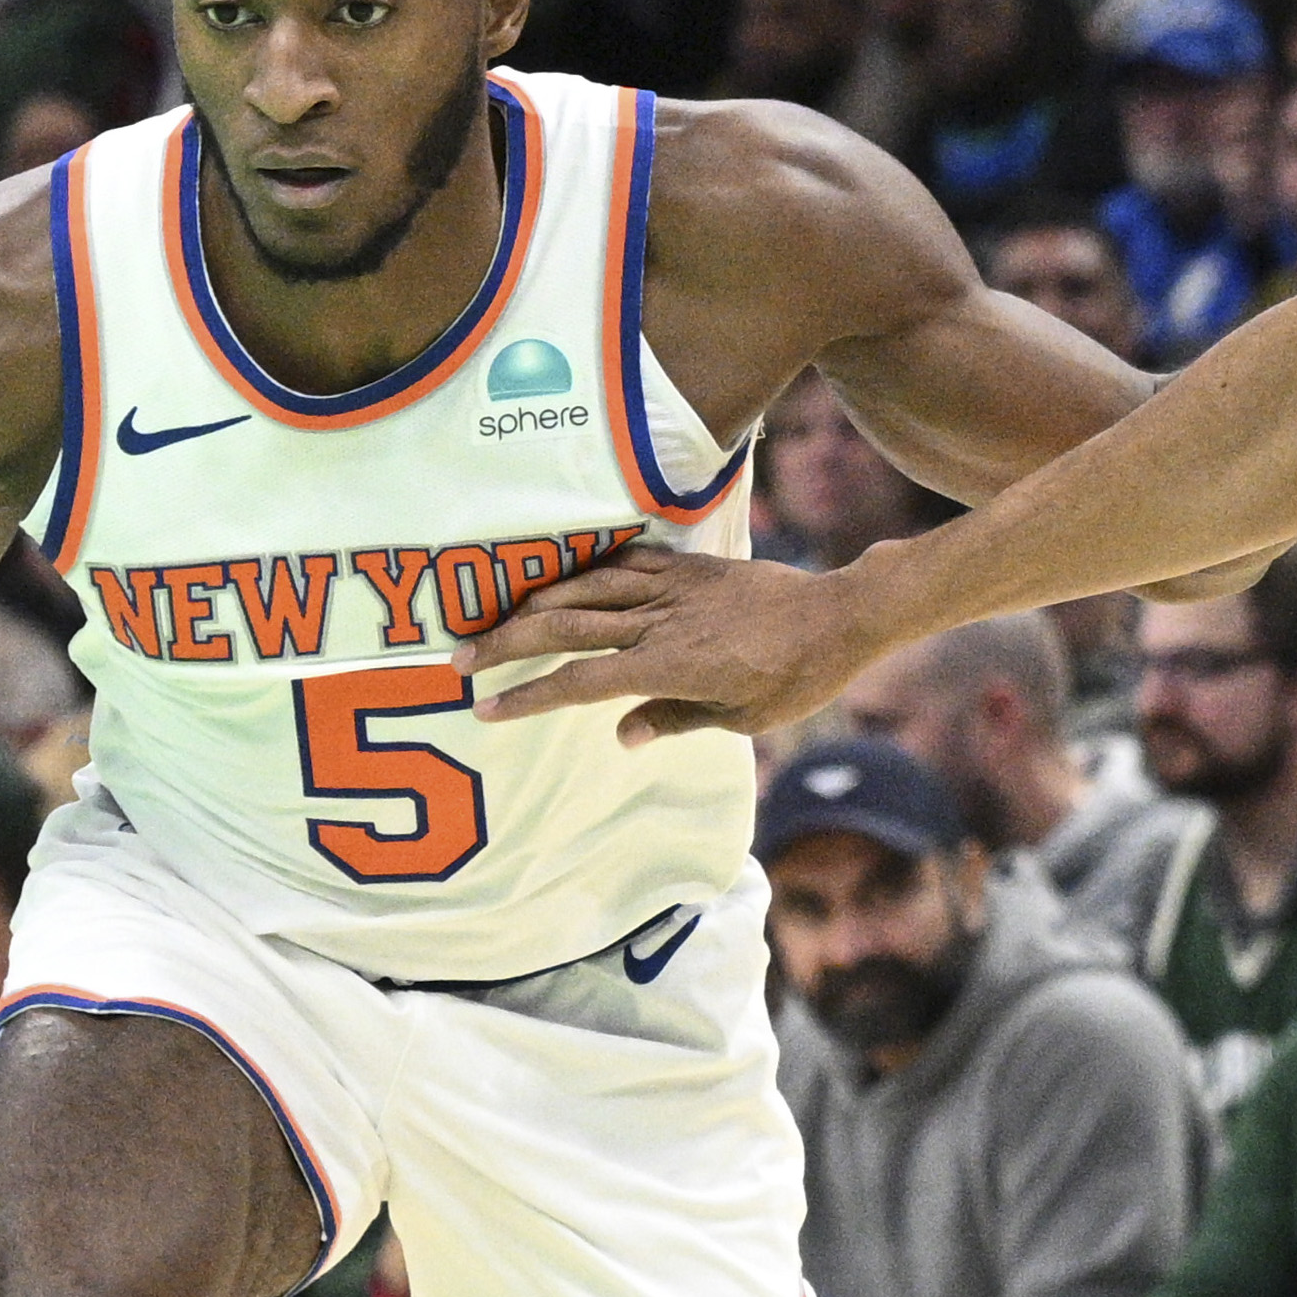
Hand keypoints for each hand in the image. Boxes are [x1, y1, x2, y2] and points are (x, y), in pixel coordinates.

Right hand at [459, 546, 875, 740]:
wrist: (838, 617)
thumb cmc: (794, 680)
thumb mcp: (739, 720)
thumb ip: (675, 721)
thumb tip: (621, 733)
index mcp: (668, 667)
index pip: (579, 683)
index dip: (527, 696)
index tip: (485, 710)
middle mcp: (659, 622)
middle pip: (564, 628)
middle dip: (506, 643)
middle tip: (458, 658)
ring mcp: (672, 588)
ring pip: (585, 589)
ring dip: (534, 603)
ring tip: (495, 618)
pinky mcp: (689, 567)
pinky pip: (625, 562)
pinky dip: (588, 569)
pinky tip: (563, 578)